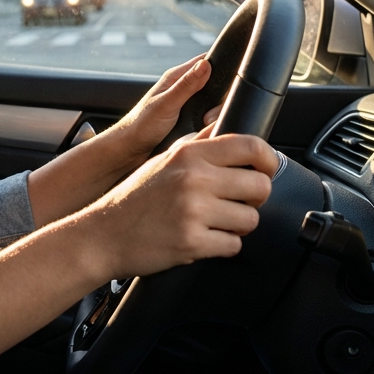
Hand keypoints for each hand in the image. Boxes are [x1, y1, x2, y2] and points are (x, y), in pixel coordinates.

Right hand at [84, 132, 277, 280]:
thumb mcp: (164, 159)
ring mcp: (194, 211)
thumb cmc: (135, 197)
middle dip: (254, 199)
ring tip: (213, 222)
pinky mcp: (193, 241)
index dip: (269, 160)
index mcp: (189, 154)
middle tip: (237, 202)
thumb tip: (225, 127)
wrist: (104, 233)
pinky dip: (222, 246)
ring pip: (251, 220)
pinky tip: (202, 238)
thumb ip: (197, 143)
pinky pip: (234, 245)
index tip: (266, 170)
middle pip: (260, 186)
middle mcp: (194, 178)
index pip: (251, 146)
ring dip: (237, 225)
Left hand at [106, 55, 220, 171]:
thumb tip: (206, 64)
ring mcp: (186, 104)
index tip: (230, 83)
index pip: (206, 61)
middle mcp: (182, 88)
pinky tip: (207, 131)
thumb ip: (186, 85)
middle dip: (219, 99)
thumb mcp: (166, 104)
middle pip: (215, 84)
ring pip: (213, 102)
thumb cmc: (141, 125)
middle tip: (207, 117)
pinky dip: (211, 123)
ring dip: (215, 113)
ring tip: (204, 124)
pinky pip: (208, 116)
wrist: (129, 149)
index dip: (222, 66)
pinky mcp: (189, 119)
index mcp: (176, 77)